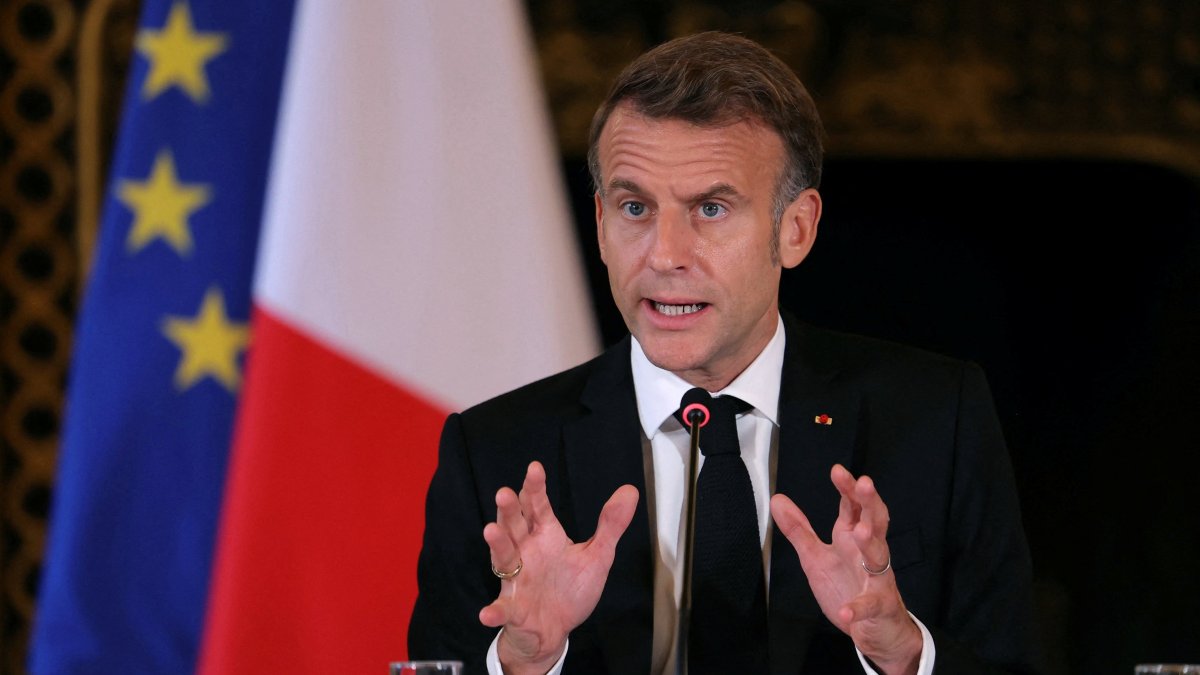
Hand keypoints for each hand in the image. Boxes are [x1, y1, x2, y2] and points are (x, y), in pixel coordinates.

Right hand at [479, 461, 638, 674]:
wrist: (554, 632)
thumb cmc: (570, 591)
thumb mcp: (597, 556)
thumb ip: (610, 525)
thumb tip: (630, 491)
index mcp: (545, 537)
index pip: (538, 507)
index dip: (535, 488)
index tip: (535, 468)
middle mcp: (526, 552)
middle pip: (515, 525)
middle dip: (510, 509)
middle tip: (505, 493)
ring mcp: (517, 579)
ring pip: (504, 556)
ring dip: (497, 544)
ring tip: (491, 531)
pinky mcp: (513, 609)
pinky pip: (502, 608)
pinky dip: (495, 611)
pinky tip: (488, 612)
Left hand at [770, 464, 921, 674]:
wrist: (878, 630)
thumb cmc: (849, 587)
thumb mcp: (816, 557)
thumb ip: (799, 529)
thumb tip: (778, 499)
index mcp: (853, 539)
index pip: (854, 507)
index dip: (848, 488)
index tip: (837, 470)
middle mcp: (868, 554)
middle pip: (875, 521)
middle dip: (869, 502)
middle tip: (864, 483)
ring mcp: (877, 580)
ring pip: (879, 557)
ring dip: (871, 544)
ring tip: (861, 533)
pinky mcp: (879, 607)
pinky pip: (870, 605)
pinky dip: (858, 607)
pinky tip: (846, 610)